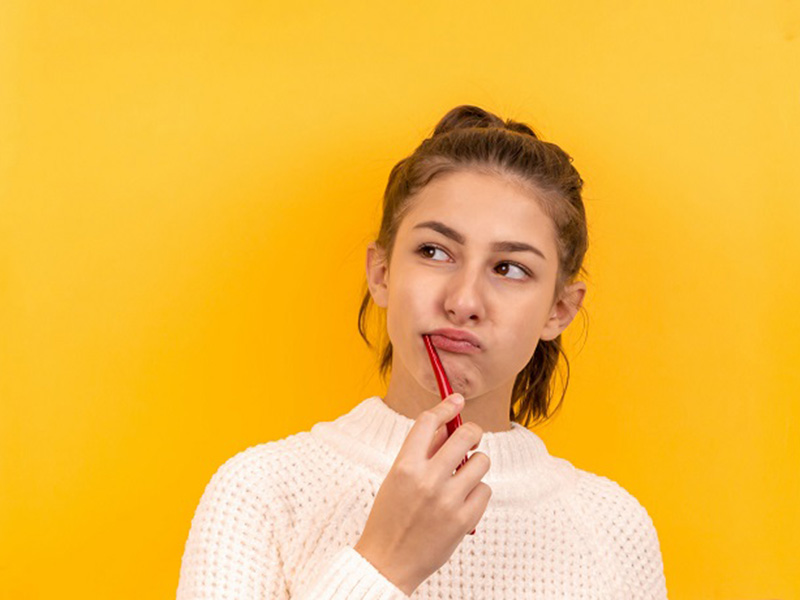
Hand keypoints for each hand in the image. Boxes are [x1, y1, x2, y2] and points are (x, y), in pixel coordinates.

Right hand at [354, 394, 491, 595]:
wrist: (388, 562)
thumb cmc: (390, 517)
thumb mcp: (396, 478)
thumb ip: (421, 451)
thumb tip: (447, 424)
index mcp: (404, 466)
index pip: (429, 422)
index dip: (446, 406)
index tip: (456, 400)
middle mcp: (427, 480)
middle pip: (465, 435)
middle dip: (472, 432)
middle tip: (471, 438)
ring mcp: (448, 500)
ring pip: (481, 461)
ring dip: (476, 464)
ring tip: (463, 476)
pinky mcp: (464, 520)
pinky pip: (485, 490)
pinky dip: (477, 492)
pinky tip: (462, 500)